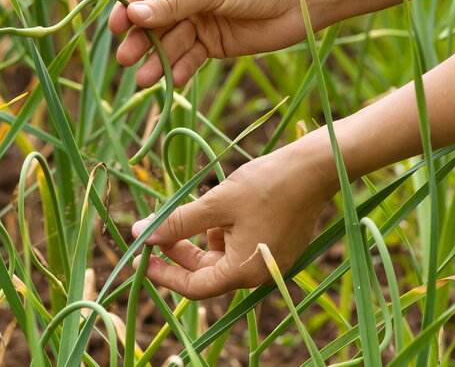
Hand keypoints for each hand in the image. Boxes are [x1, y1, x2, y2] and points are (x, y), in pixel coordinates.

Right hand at [109, 0, 313, 87]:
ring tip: (143, 79)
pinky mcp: (210, 45)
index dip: (128, 6)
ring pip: (167, 43)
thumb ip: (174, 4)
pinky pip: (188, 58)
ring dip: (156, 60)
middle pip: (151, 20)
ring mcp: (196, 21)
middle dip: (139, 39)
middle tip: (126, 58)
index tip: (119, 24)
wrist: (300, 2)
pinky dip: (180, 70)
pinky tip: (172, 81)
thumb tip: (134, 14)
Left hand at [131, 142, 336, 298]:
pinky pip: (238, 245)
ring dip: (198, 237)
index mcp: (244, 272)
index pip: (194, 287)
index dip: (163, 274)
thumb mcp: (216, 203)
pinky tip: (214, 208)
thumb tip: (139, 234)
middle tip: (153, 230)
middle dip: (178, 251)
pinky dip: (220, 231)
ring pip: (221, 256)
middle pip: (207, 271)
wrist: (315, 167)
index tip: (139, 258)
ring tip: (186, 210)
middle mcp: (259, 274)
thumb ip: (177, 222)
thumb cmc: (266, 184)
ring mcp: (270, 260)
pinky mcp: (277, 244)